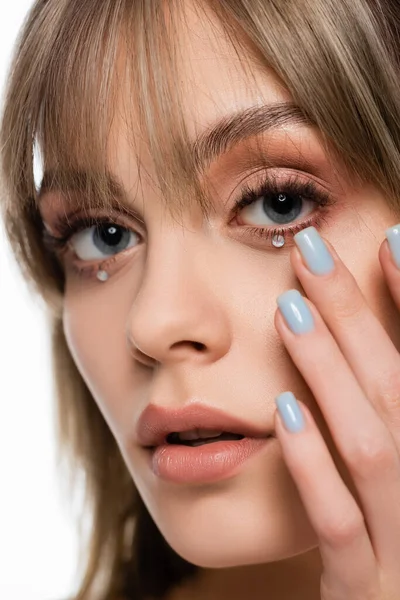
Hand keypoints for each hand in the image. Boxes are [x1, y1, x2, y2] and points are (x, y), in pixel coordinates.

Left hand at [273, 225, 399, 599]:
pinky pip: (338, 524)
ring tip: (289, 310)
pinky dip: (313, 464)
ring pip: (371, 446)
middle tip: (312, 252)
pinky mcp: (366, 589)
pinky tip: (281, 410)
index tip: (390, 239)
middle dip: (356, 315)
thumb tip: (363, 347)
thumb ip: (387, 407)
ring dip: (330, 372)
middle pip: (396, 388)